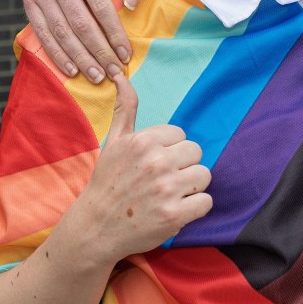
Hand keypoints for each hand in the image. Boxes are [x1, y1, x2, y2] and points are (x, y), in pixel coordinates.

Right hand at [23, 0, 144, 82]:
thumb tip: (131, 5)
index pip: (100, 6)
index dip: (114, 33)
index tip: (126, 54)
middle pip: (79, 22)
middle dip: (98, 51)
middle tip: (113, 72)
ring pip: (60, 31)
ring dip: (79, 57)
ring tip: (97, 76)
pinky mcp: (29, 0)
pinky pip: (42, 32)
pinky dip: (56, 53)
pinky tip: (72, 69)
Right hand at [70, 74, 212, 263]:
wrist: (95, 228)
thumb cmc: (108, 182)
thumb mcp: (114, 141)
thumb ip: (125, 108)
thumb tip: (121, 75)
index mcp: (143, 141)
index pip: (182, 135)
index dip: (170, 151)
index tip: (152, 165)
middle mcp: (156, 162)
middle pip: (196, 153)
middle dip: (183, 167)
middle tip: (161, 181)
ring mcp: (166, 189)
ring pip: (205, 175)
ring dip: (191, 187)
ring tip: (168, 195)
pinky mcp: (174, 215)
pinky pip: (207, 201)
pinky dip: (195, 208)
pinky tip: (175, 210)